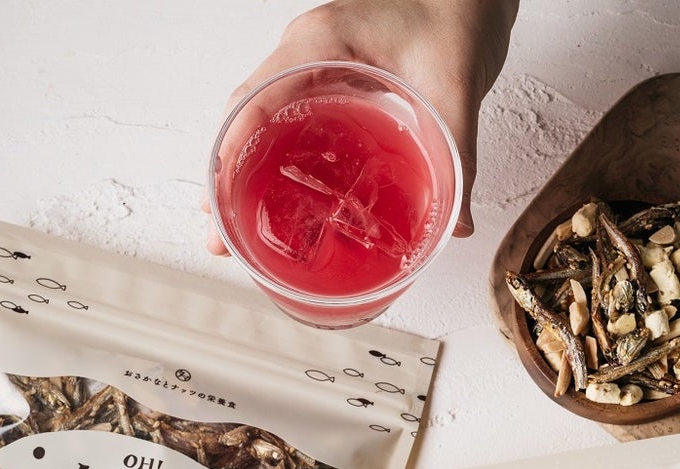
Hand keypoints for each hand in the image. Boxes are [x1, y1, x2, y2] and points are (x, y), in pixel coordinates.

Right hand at [209, 0, 517, 250]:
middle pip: (244, 115)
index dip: (233, 148)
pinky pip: (284, 122)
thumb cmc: (456, 14)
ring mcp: (310, 65)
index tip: (221, 195)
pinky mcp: (326, 81)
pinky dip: (270, 163)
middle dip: (225, 177)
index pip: (257, 95)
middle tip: (222, 236)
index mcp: (321, 40)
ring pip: (258, 122)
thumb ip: (458, 153)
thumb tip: (458, 223)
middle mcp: (305, 51)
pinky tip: (275, 201)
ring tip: (234, 231)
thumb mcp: (456, 86)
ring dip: (241, 175)